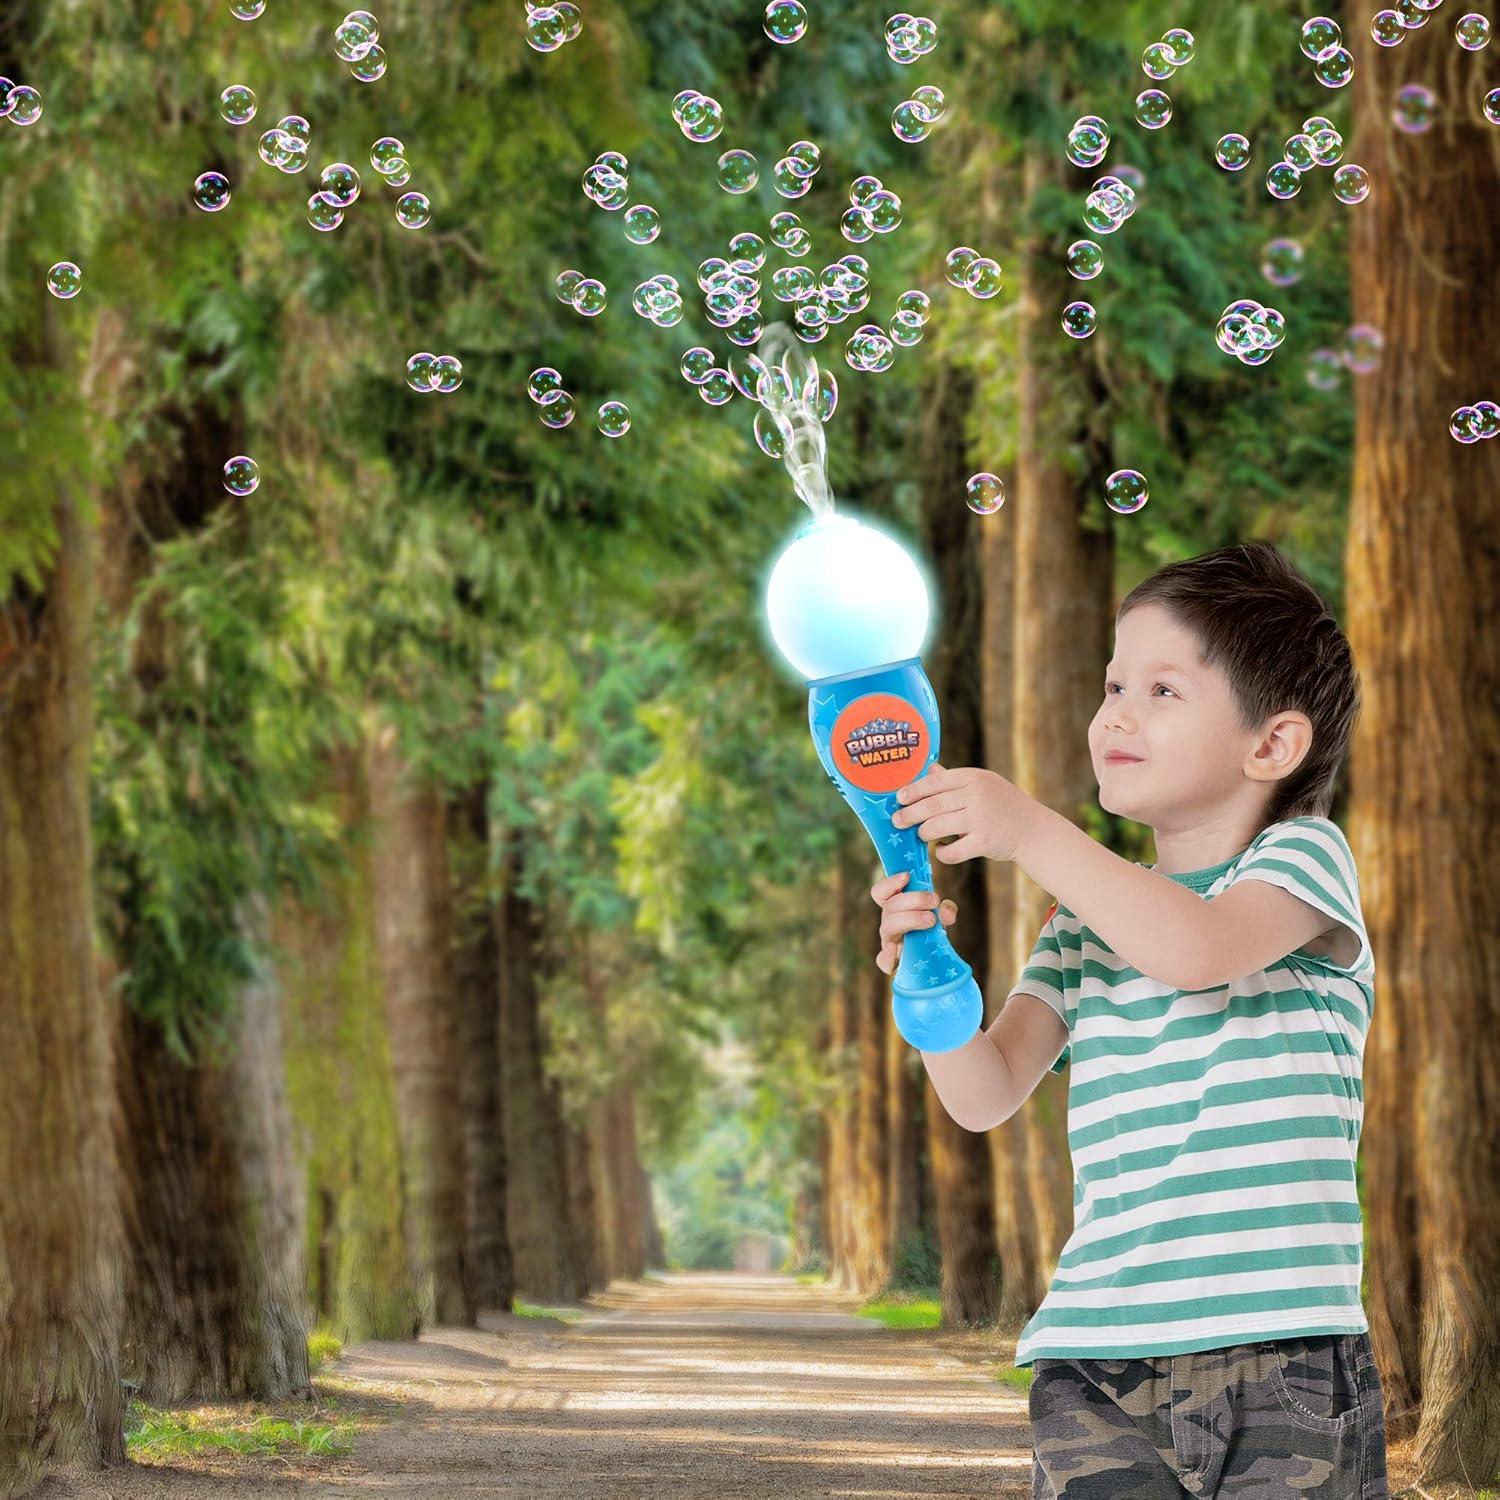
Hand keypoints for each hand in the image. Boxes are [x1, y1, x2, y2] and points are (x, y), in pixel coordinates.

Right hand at [871, 870, 955, 976]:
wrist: (935, 960)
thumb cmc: (932, 932)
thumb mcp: (941, 917)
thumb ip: (946, 911)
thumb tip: (946, 911)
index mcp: (894, 909)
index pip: (880, 893)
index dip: (890, 883)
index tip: (907, 876)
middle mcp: (888, 923)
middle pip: (889, 907)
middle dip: (913, 899)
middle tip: (934, 899)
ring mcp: (888, 943)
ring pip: (888, 927)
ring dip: (910, 919)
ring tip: (931, 919)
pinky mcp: (892, 962)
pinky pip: (883, 961)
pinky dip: (886, 955)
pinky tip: (894, 949)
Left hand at [889, 760, 1033, 863]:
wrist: (1033, 829)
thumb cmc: (1002, 805)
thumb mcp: (983, 785)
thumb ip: (954, 780)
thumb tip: (928, 769)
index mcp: (974, 777)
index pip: (935, 782)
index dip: (914, 790)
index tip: (899, 798)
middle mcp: (977, 795)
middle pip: (932, 805)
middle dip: (910, 814)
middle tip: (897, 821)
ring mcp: (981, 819)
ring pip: (937, 827)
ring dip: (924, 832)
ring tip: (922, 834)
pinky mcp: (984, 842)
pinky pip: (952, 851)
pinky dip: (942, 852)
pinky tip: (941, 849)